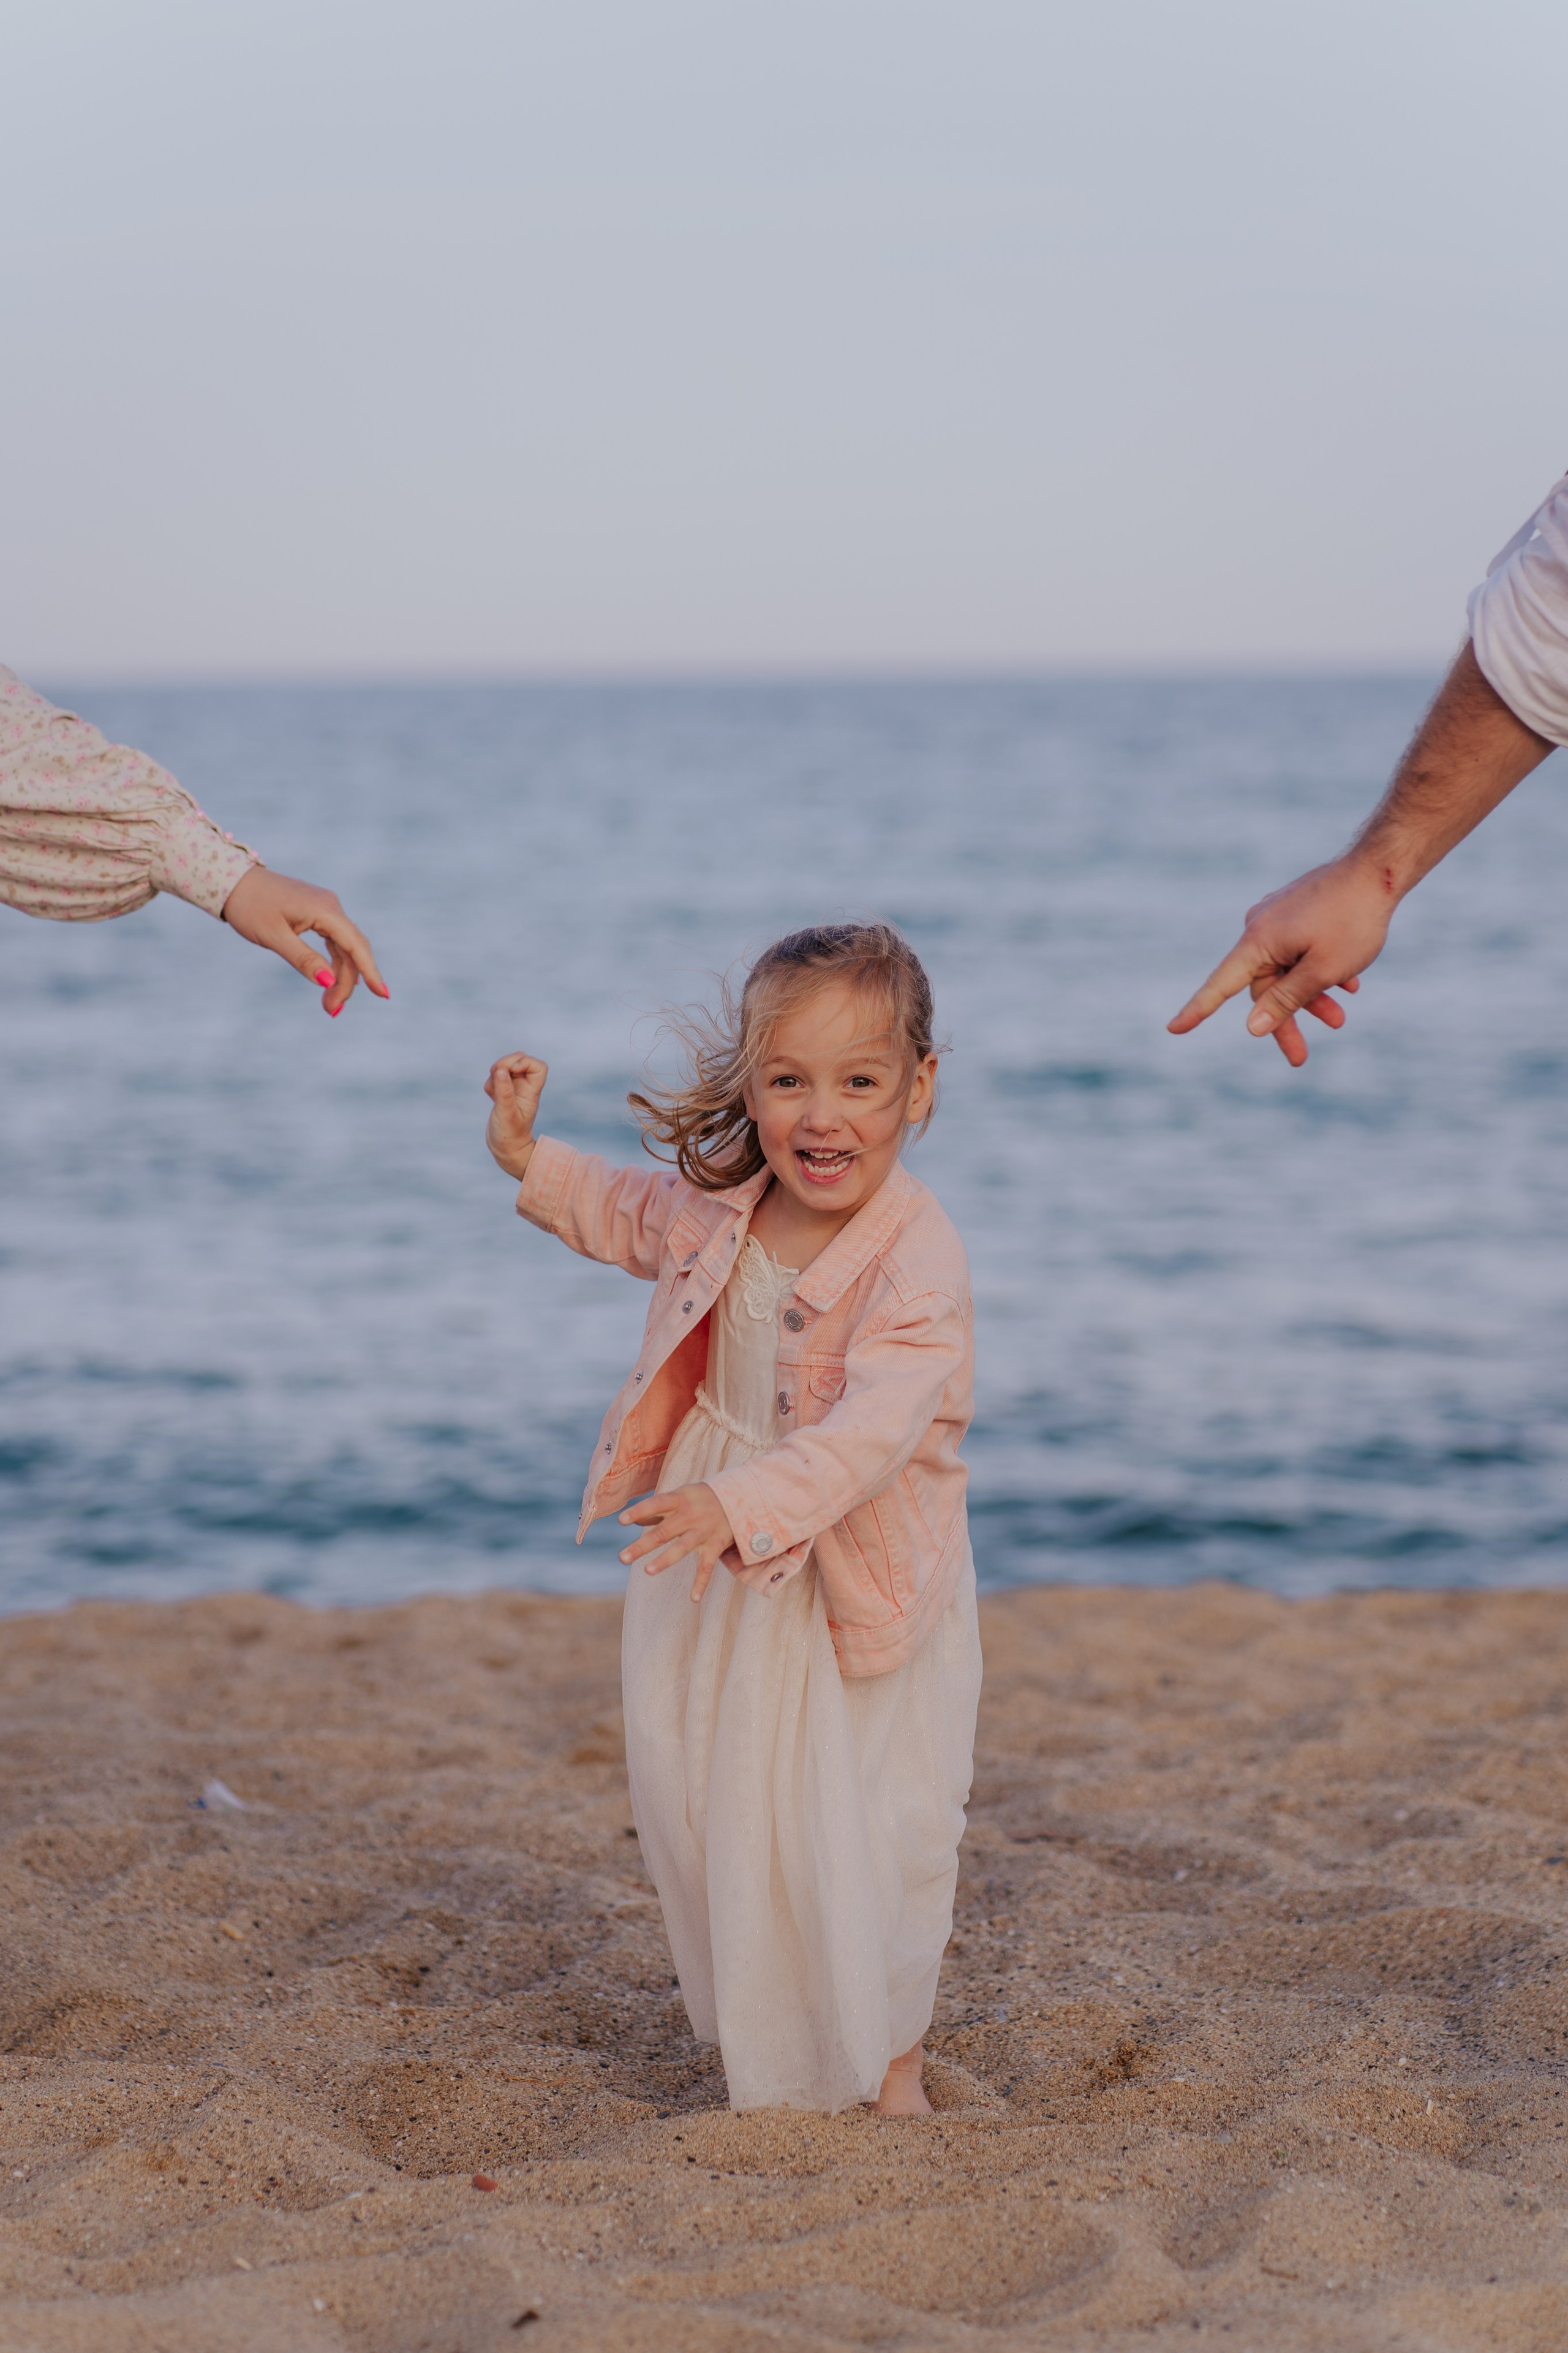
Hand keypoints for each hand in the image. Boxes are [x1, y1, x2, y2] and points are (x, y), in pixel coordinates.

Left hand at [221, 867, 387, 1016]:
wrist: (233, 880)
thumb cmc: (250, 906)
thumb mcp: (274, 936)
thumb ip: (303, 959)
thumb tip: (329, 982)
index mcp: (324, 909)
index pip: (355, 946)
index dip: (370, 972)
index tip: (383, 995)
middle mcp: (331, 906)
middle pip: (351, 950)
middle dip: (347, 982)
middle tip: (332, 1011)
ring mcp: (325, 908)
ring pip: (343, 948)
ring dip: (339, 976)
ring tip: (328, 1004)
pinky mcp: (317, 911)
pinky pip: (333, 941)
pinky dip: (333, 963)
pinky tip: (330, 980)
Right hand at [484, 1052, 547, 1177]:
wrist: (505, 1149)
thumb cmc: (509, 1135)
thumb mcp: (506, 1113)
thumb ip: (504, 1091)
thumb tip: (501, 1070)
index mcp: (531, 1092)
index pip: (538, 1066)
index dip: (525, 1062)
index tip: (513, 1071)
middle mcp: (524, 1088)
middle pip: (519, 1060)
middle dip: (505, 1063)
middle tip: (497, 1075)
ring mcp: (514, 1090)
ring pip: (505, 1068)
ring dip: (495, 1073)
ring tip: (493, 1091)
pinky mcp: (502, 1094)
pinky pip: (496, 1079)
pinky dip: (491, 1083)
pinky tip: (491, 1097)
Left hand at [618, 1483, 737, 1602]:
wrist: (739, 1497)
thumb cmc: (700, 1497)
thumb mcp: (680, 1495)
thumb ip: (657, 1508)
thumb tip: (632, 1520)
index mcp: (679, 1500)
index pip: (656, 1504)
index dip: (639, 1511)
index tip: (621, 1520)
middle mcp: (690, 1516)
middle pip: (663, 1532)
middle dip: (642, 1546)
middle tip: (622, 1558)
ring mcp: (703, 1532)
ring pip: (682, 1548)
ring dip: (665, 1560)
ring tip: (647, 1571)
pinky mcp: (715, 1546)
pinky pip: (707, 1567)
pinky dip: (701, 1583)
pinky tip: (693, 1599)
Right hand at [1167, 855, 1388, 1066]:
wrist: (1379, 868)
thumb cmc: (1353, 920)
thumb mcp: (1322, 970)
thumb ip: (1285, 1001)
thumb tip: (1252, 1028)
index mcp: (1258, 942)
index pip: (1220, 985)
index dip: (1196, 1011)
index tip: (1173, 1029)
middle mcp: (1259, 926)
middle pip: (1263, 985)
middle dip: (1287, 1017)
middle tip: (1301, 1056)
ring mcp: (1276, 915)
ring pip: (1285, 968)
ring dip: (1310, 994)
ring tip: (1341, 1015)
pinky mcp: (1295, 909)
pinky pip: (1297, 949)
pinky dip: (1317, 968)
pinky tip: (1349, 982)